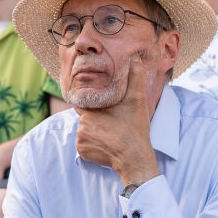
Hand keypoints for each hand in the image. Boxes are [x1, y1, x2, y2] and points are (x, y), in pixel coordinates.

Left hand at [76, 57, 158, 185]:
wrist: (135, 158)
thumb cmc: (135, 129)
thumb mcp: (137, 100)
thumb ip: (135, 77)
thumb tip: (136, 59)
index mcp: (90, 111)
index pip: (85, 103)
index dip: (94, 104)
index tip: (103, 108)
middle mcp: (82, 125)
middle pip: (87, 118)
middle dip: (97, 120)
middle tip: (113, 124)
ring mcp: (81, 140)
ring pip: (86, 132)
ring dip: (95, 133)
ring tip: (112, 135)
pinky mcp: (83, 153)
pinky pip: (85, 146)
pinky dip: (93, 146)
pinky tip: (107, 145)